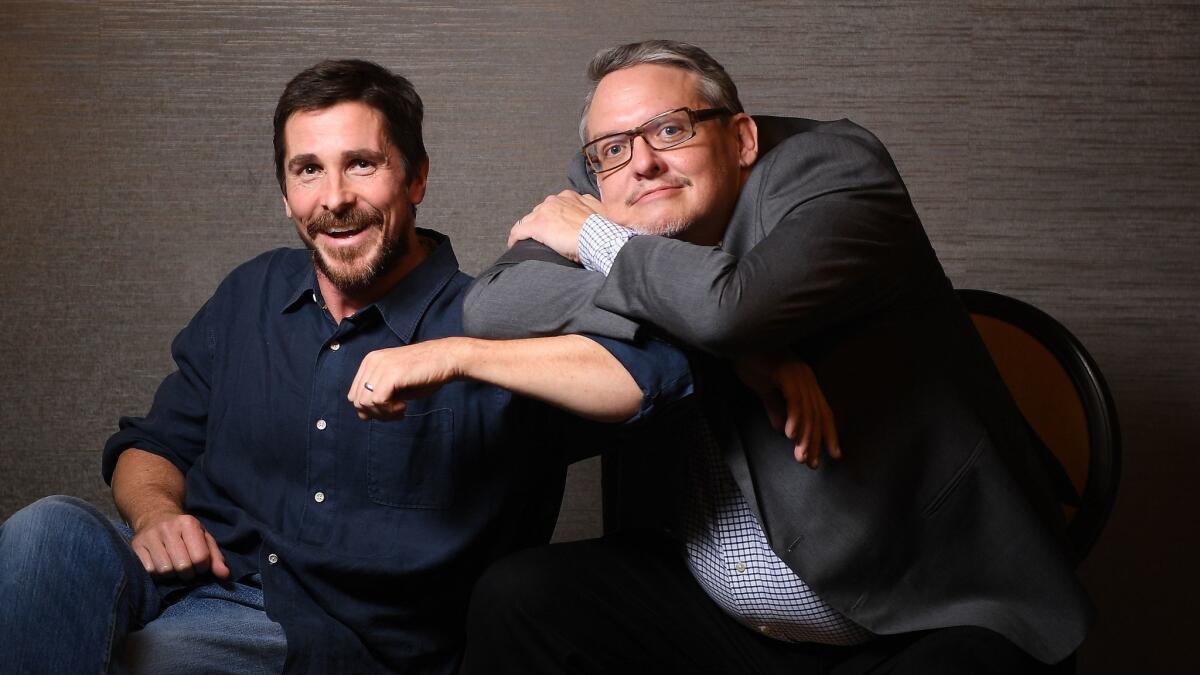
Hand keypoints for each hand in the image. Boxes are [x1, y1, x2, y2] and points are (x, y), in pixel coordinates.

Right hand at [130, 511, 228, 580]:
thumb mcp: (204, 539)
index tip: (199, 565)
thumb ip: (216, 558)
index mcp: (188, 523)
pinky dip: (156, 575)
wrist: (155, 516)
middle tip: (186, 569)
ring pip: (165, 571)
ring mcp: (149, 536)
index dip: (202, 568)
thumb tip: (224, 576)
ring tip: (173, 567)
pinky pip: (148, 571)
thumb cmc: (184, 532)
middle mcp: (167, 528)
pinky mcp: (136, 546)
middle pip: (182, 566)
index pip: (200, 557)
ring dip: (171, 575)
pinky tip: (160, 566)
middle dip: (187, 573)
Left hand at [349, 338, 465, 420]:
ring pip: (365, 403)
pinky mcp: (391, 373)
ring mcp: (380, 366)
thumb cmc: (425, 373)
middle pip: (357, 400)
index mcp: (370, 361)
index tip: (390, 410)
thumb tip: (363, 416)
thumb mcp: (396, 386)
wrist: (446, 359)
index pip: (354, 394)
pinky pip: (378, 401)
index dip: (370, 409)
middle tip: (396, 413)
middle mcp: (371, 361)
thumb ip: (379, 397)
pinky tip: (404, 406)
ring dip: (384, 413)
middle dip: (376, 413)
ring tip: (401, 410)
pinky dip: (390, 410)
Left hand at [507, 190, 604, 259]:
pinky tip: (515, 246)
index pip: (552, 206)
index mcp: (568, 196)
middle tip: (543, 239)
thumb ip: (590, 204)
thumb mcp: (599, 209)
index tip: (552, 228)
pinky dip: (515, 239)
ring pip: (527, 221)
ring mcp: (543, 213)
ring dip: (527, 232)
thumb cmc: (601, 228)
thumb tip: (590, 205)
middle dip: (539, 224)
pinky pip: (518, 231)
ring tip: (528, 243)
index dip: (550, 218)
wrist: (597, 237)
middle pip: (538, 213)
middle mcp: (553, 201)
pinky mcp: (536, 226)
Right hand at [735, 355, 840, 468]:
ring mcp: (798, 375)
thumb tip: (780, 429)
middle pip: (817, 416)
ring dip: (805, 436)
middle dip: (816, 441)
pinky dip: (794, 419)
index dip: (830, 434)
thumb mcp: (763, 389)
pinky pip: (794, 401)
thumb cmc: (751, 360)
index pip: (822, 412)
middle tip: (811, 463)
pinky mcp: (785, 373)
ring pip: (807, 412)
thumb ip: (774, 407)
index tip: (834, 455)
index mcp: (805, 382)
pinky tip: (790, 436)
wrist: (740, 338)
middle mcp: (807, 379)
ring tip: (800, 456)